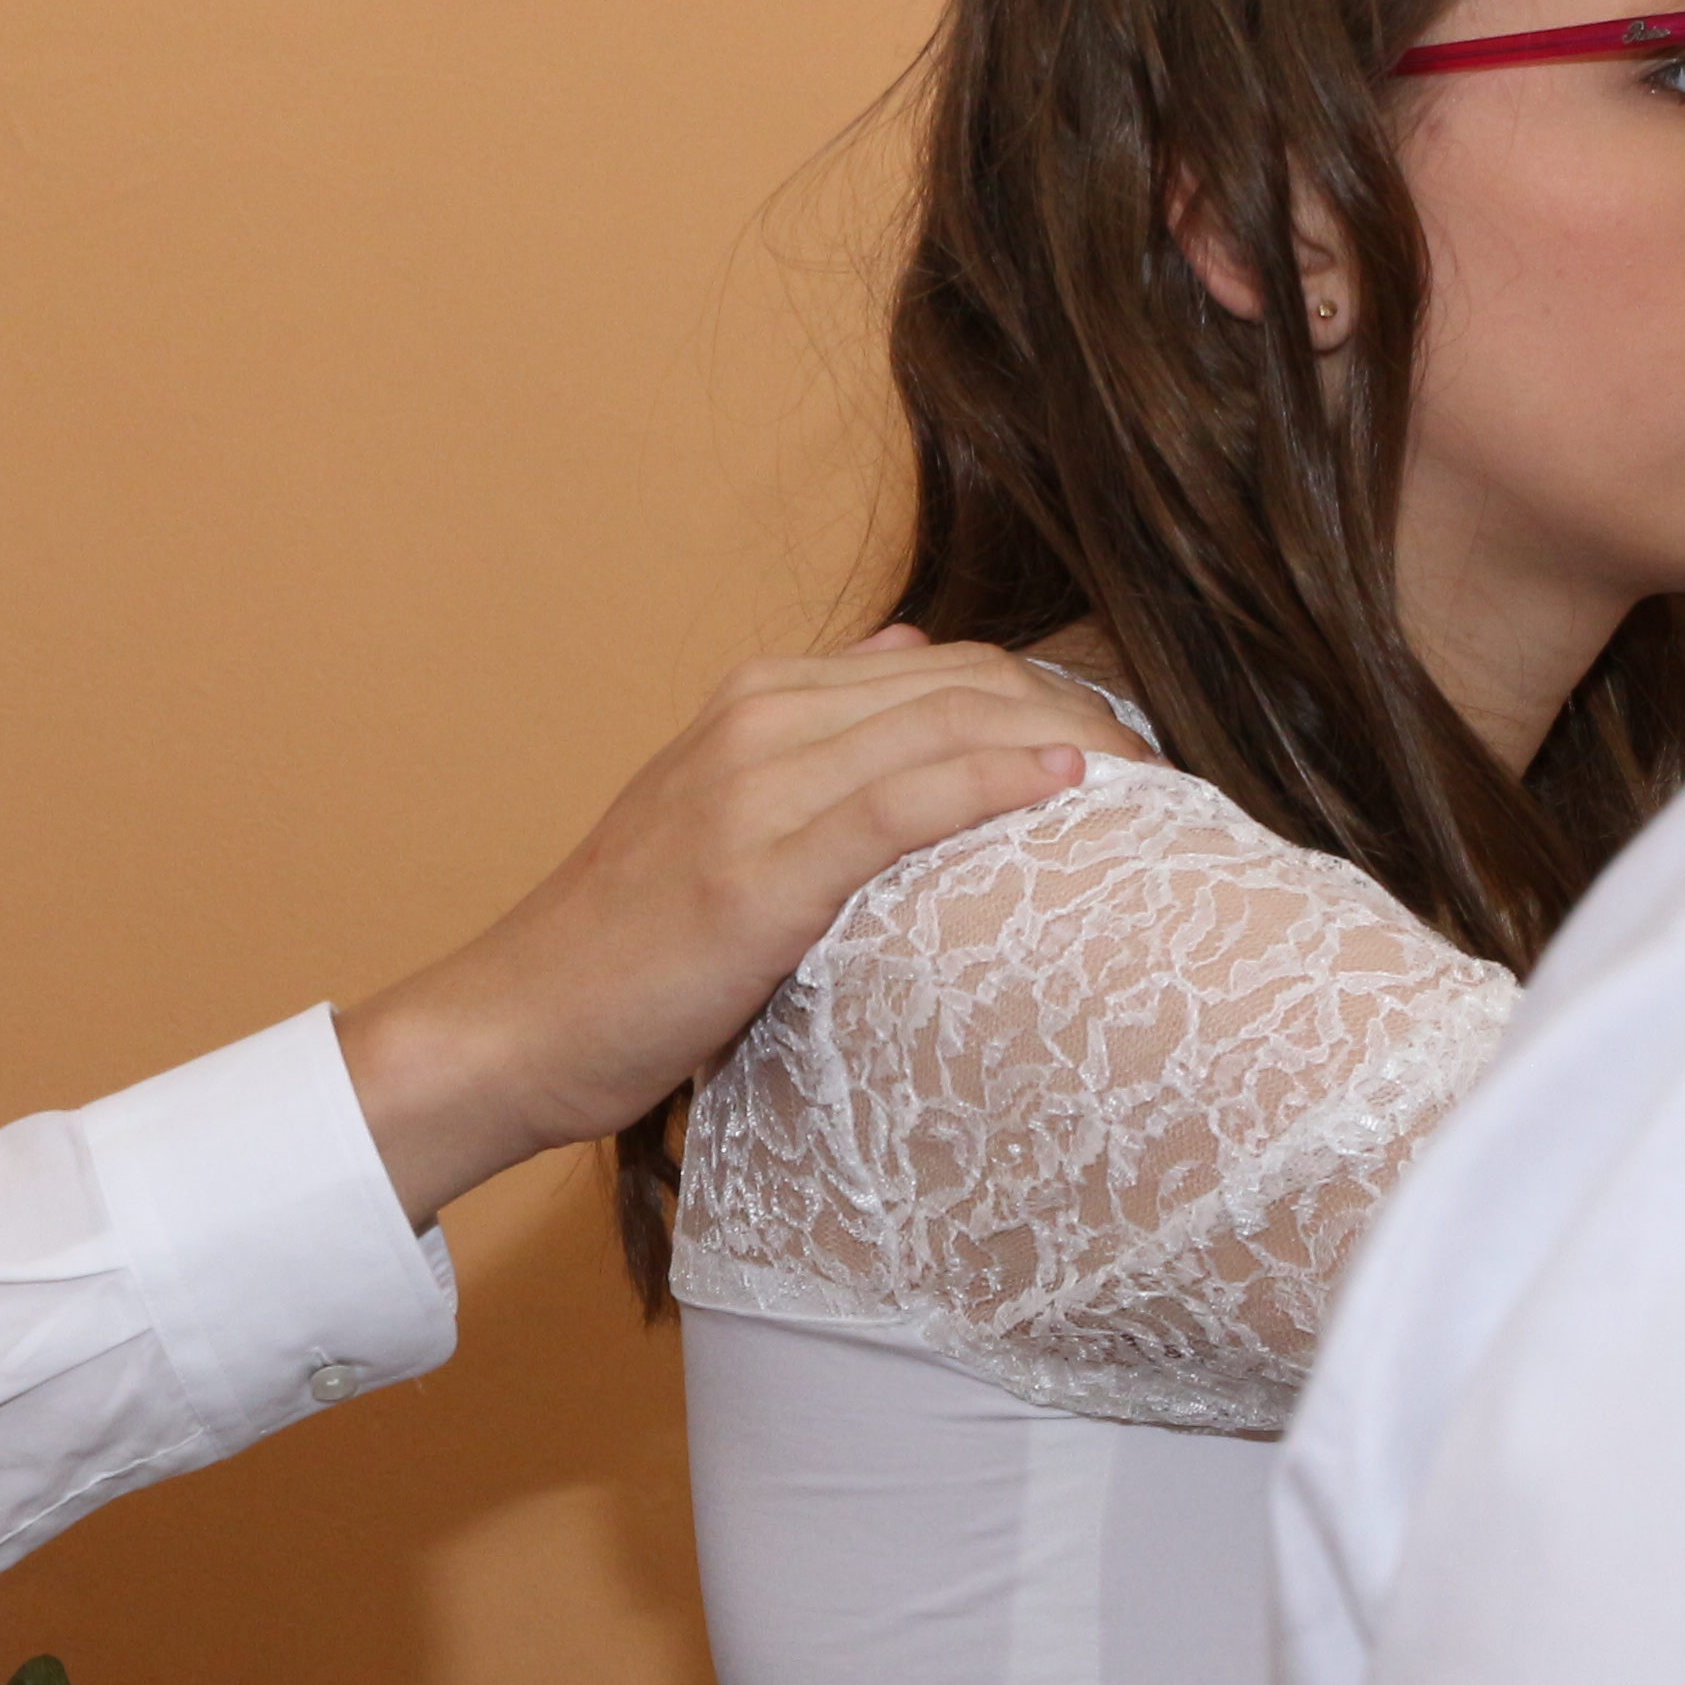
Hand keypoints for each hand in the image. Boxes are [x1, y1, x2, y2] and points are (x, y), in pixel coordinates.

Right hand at [336, 627, 1114, 1221]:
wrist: (511, 1026)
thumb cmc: (621, 954)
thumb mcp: (712, 820)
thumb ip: (808, 746)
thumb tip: (910, 658)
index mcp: (746, 709)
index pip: (939, 666)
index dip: (1050, 694)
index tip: (1132, 751)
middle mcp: (750, 727)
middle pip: (959, 683)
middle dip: (1082, 710)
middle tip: (1173, 772)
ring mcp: (749, 794)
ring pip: (941, 725)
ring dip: (1067, 739)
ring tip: (1158, 784)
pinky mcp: (756, 874)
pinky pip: (901, 802)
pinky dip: (994, 781)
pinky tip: (1070, 785)